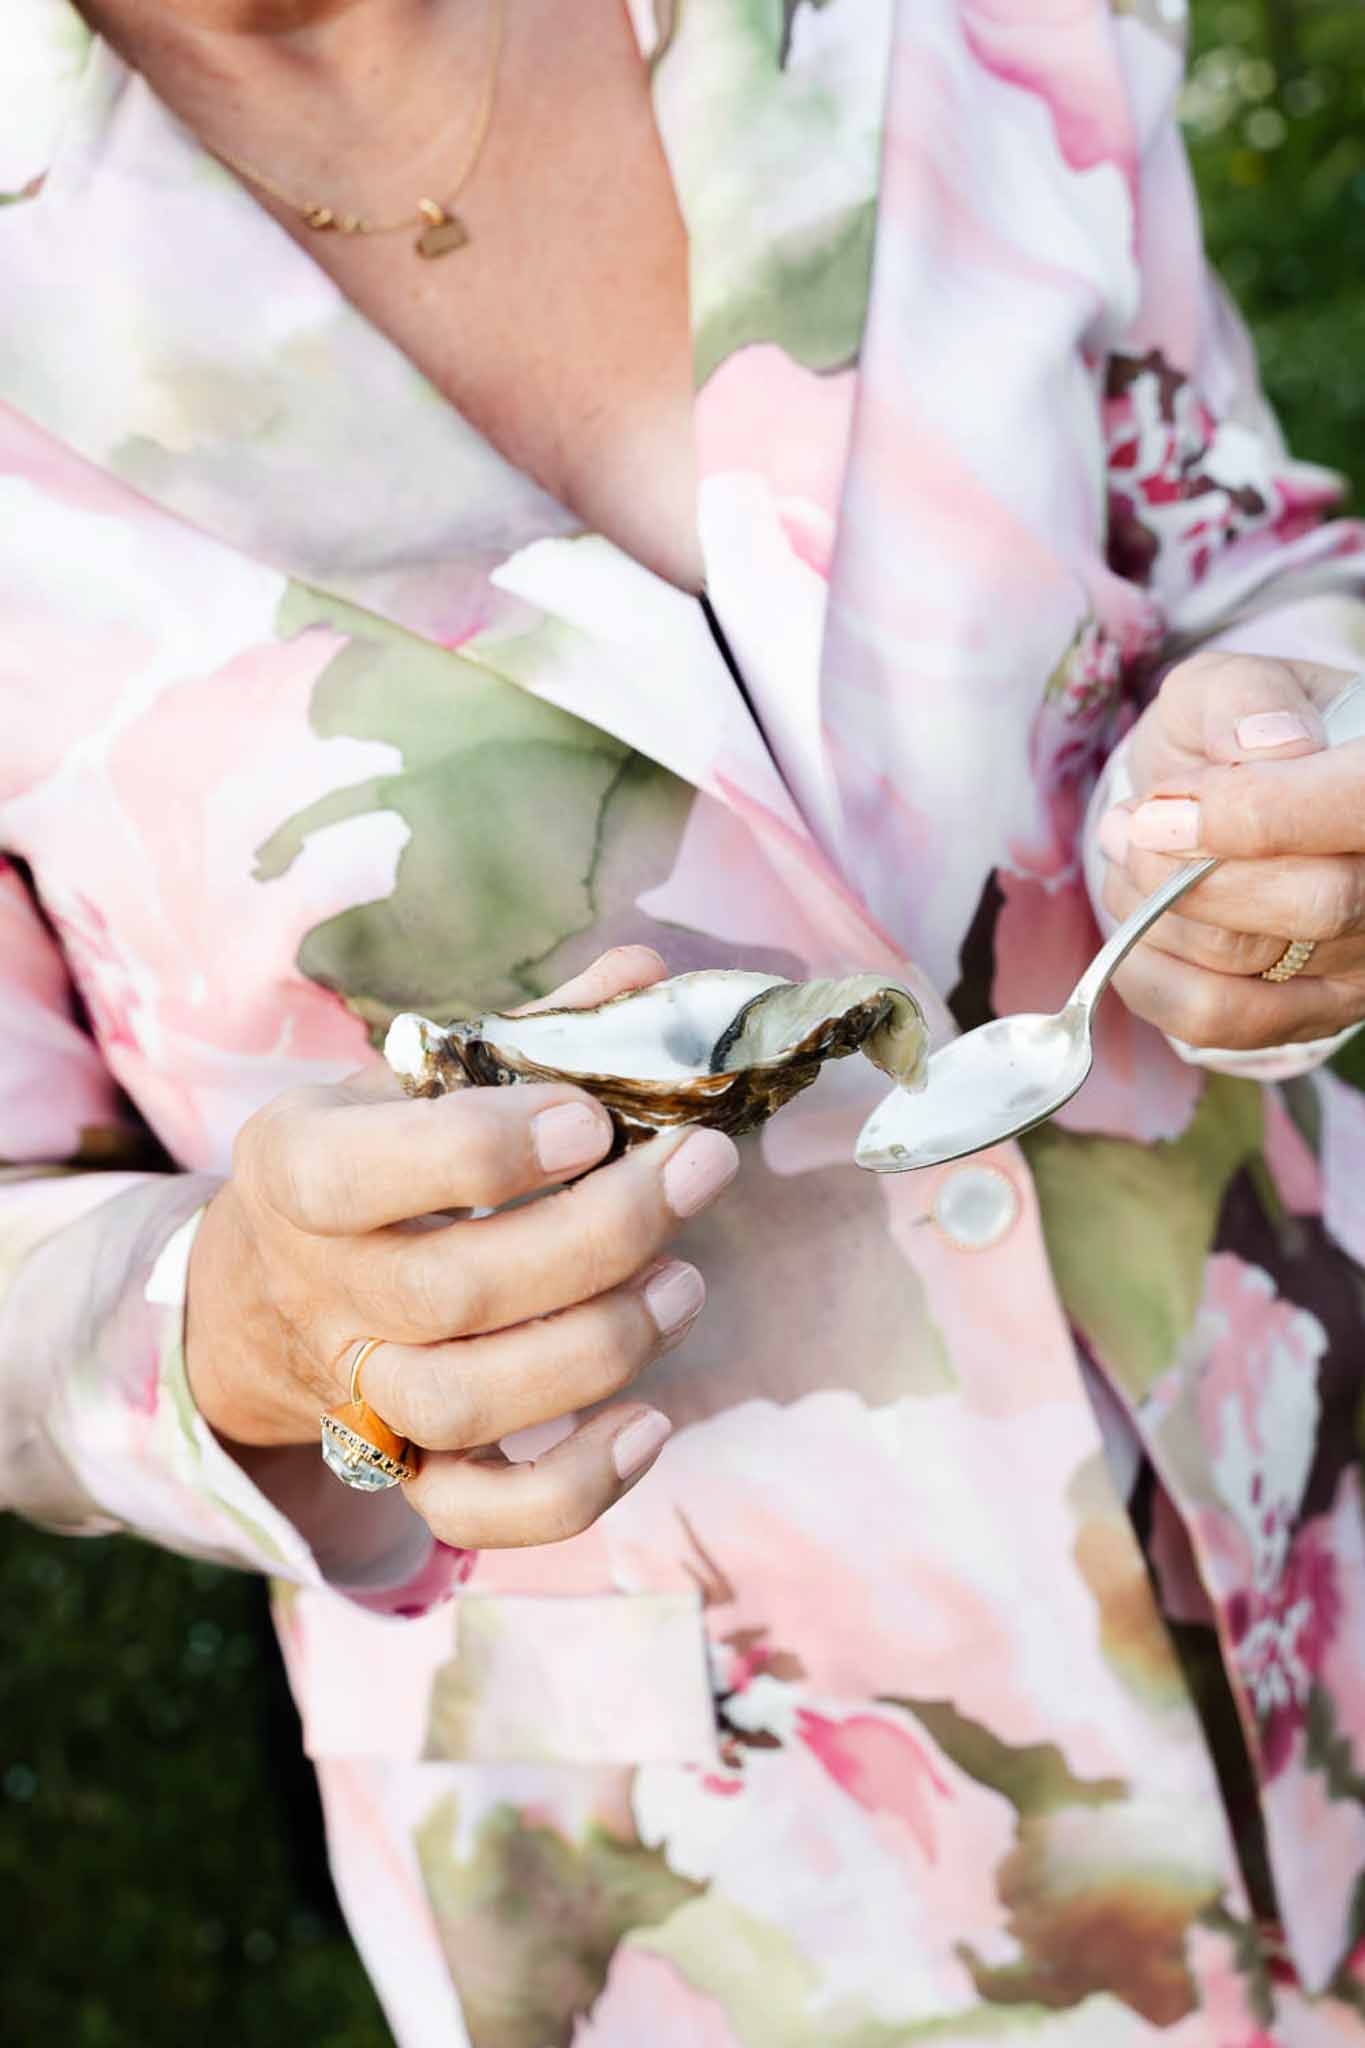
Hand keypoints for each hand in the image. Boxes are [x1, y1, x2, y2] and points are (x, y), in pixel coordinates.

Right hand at [185, 948, 737, 1547]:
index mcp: (297, 1168)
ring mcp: (355, 1390)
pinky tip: (651, 1422)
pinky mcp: (402, 1466)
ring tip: (685, 1282)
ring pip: (467, 1404)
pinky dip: (571, 1491)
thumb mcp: (415, 1078)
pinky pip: (472, 1513)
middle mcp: (318, 1288)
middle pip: (453, 1292)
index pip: (363, 1173)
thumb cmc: (371, 1158)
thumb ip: (532, 1031)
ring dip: (599, 1344)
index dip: (488, 1150)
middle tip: (698, 1170)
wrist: (266, 1291)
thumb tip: (648, 976)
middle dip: (600, 1232)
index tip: (595, 1117)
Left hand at [1097, 650, 1364, 1049]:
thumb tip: (1268, 745)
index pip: (1358, 806)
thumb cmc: (1232, 734)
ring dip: (1158, 910)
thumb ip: (1243, 699)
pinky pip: (1225, 1020)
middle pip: (1319, 904)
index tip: (1158, 811)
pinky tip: (1132, 931)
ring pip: (1259, 960)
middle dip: (1192, 871)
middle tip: (1129, 829)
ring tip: (1128, 857)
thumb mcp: (1229, 685)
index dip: (1257, 815)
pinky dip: (1153, 978)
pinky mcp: (1315, 1010)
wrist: (1223, 795)